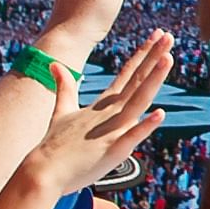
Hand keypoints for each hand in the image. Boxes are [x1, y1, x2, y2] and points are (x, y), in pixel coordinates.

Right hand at [25, 33, 172, 196]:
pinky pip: (131, 137)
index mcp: (103, 105)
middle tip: (168, 36)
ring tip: (167, 58)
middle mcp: (110, 113)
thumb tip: (54, 64)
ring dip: (153, 80)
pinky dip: (145, 126)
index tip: (157, 35)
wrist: (41, 172)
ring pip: (138, 101)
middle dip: (153, 58)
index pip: (128, 74)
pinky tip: (160, 114)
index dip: (143, 54)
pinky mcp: (112, 150)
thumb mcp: (61, 111)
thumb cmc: (54, 146)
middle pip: (137, 81)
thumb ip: (64, 88)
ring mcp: (111, 130)